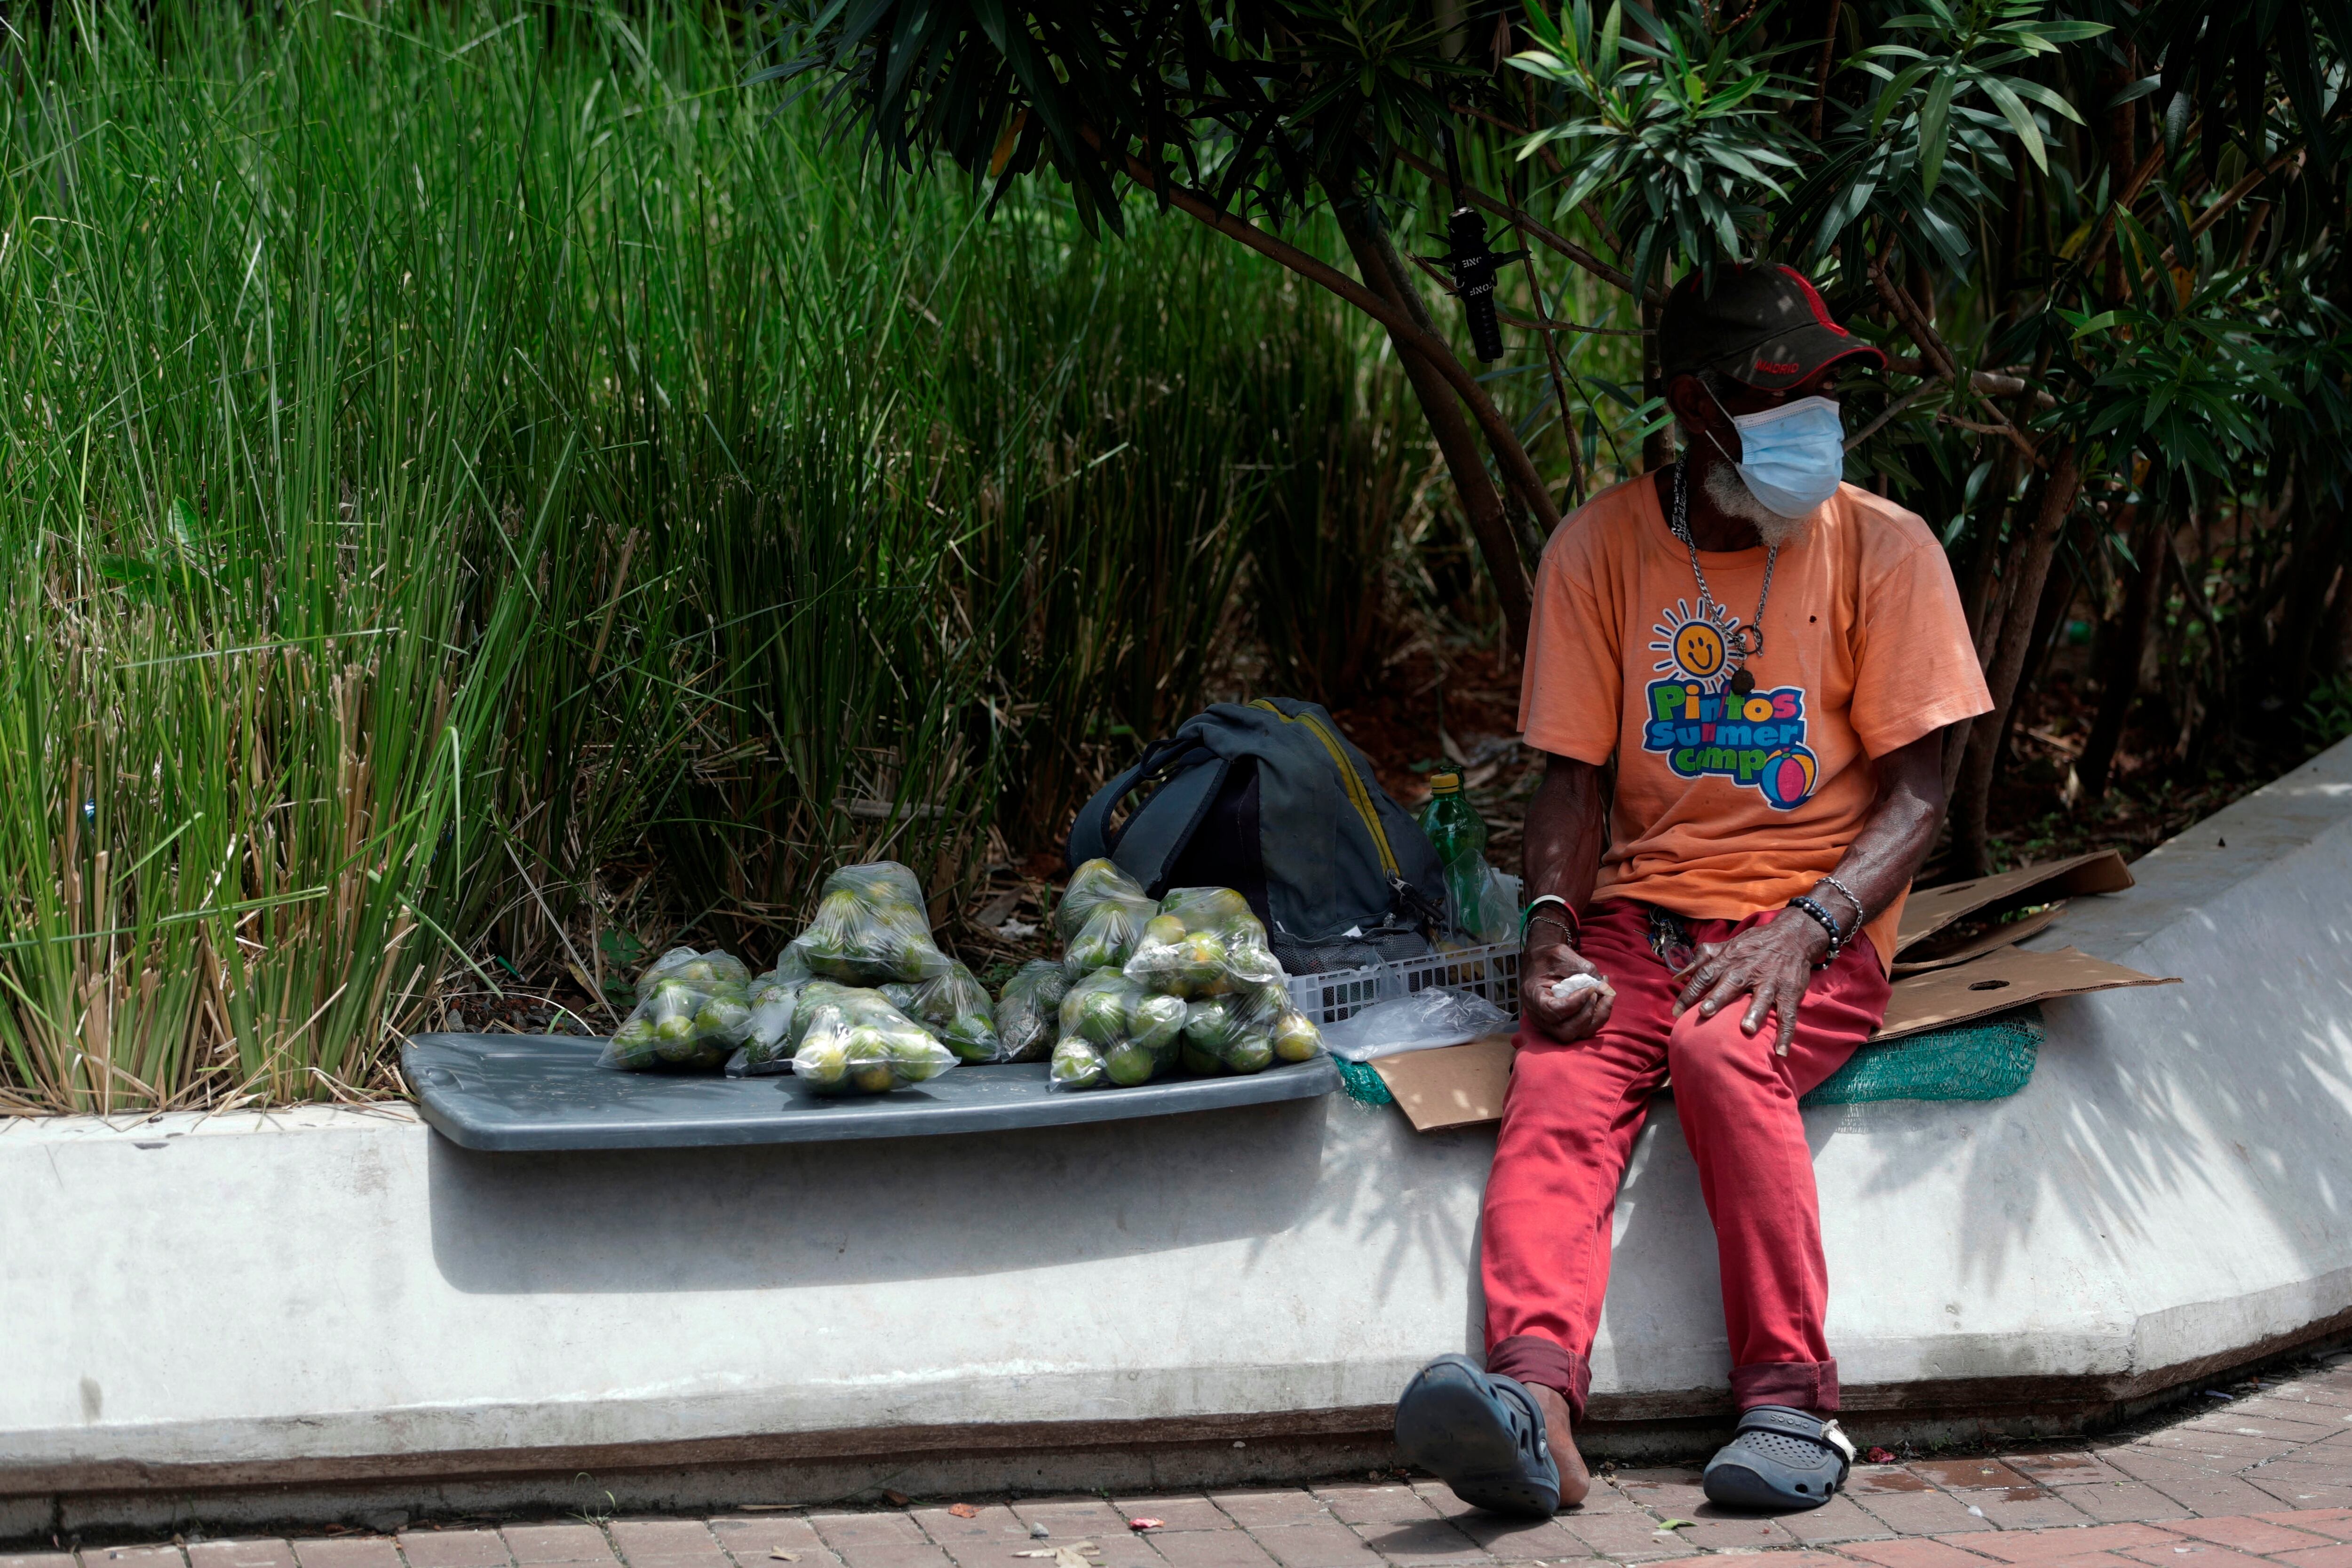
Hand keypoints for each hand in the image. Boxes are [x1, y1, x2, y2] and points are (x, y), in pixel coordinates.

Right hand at [1521, 936, 1613, 1044]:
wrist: (1543, 960)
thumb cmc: (1550, 956)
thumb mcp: (1564, 955)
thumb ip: (1585, 971)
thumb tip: (1605, 988)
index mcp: (1533, 995)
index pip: (1552, 1011)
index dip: (1575, 1004)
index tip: (1589, 989)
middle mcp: (1539, 1016)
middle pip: (1565, 1031)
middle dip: (1586, 1014)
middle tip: (1595, 993)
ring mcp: (1550, 1023)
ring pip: (1576, 1034)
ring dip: (1596, 1017)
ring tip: (1604, 995)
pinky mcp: (1563, 1024)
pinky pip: (1582, 1030)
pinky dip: (1598, 1017)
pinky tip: (1603, 999)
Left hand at [1671, 913, 1830, 1055]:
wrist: (1793, 936)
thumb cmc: (1754, 945)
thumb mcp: (1727, 945)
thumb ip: (1702, 960)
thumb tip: (1677, 976)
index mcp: (1730, 960)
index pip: (1705, 974)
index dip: (1690, 992)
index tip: (1676, 1011)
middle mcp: (1749, 970)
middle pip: (1731, 983)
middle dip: (1718, 998)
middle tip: (1704, 1013)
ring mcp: (1771, 982)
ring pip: (1762, 997)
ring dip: (1755, 1012)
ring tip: (1747, 1029)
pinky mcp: (1790, 992)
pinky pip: (1788, 1014)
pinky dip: (1786, 1033)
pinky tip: (1781, 1051)